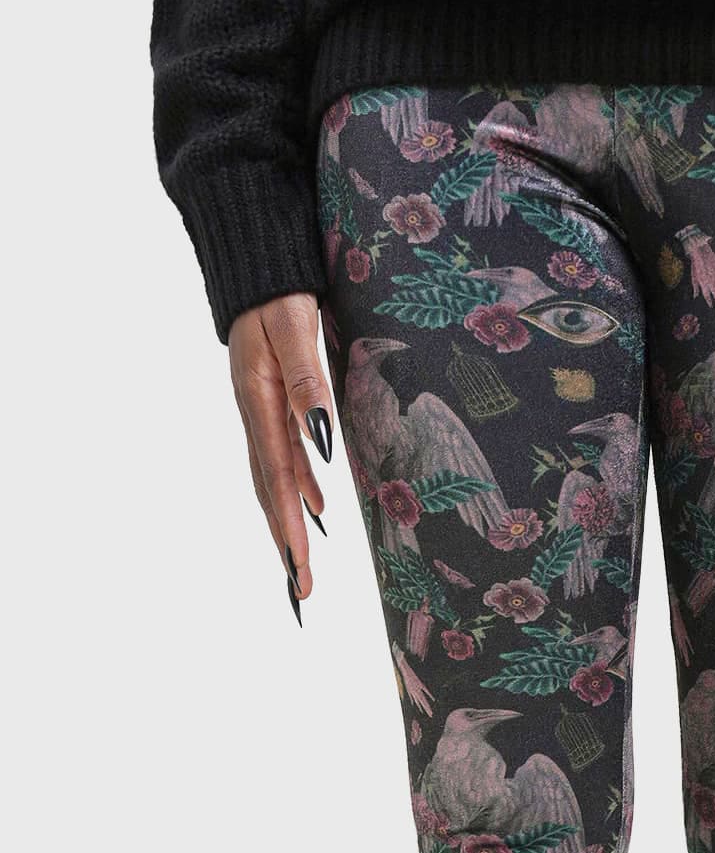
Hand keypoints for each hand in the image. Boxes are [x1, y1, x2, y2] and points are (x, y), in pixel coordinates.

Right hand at [228, 295, 334, 622]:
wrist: (258, 261)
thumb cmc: (280, 292)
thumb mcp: (296, 330)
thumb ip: (308, 383)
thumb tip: (321, 440)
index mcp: (260, 404)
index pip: (277, 480)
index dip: (288, 528)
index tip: (299, 568)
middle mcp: (256, 414)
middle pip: (270, 492)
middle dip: (285, 543)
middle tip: (300, 590)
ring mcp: (261, 410)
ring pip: (273, 480)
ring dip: (288, 524)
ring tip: (301, 564)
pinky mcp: (270, 403)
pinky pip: (282, 458)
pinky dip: (297, 488)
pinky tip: (316, 509)